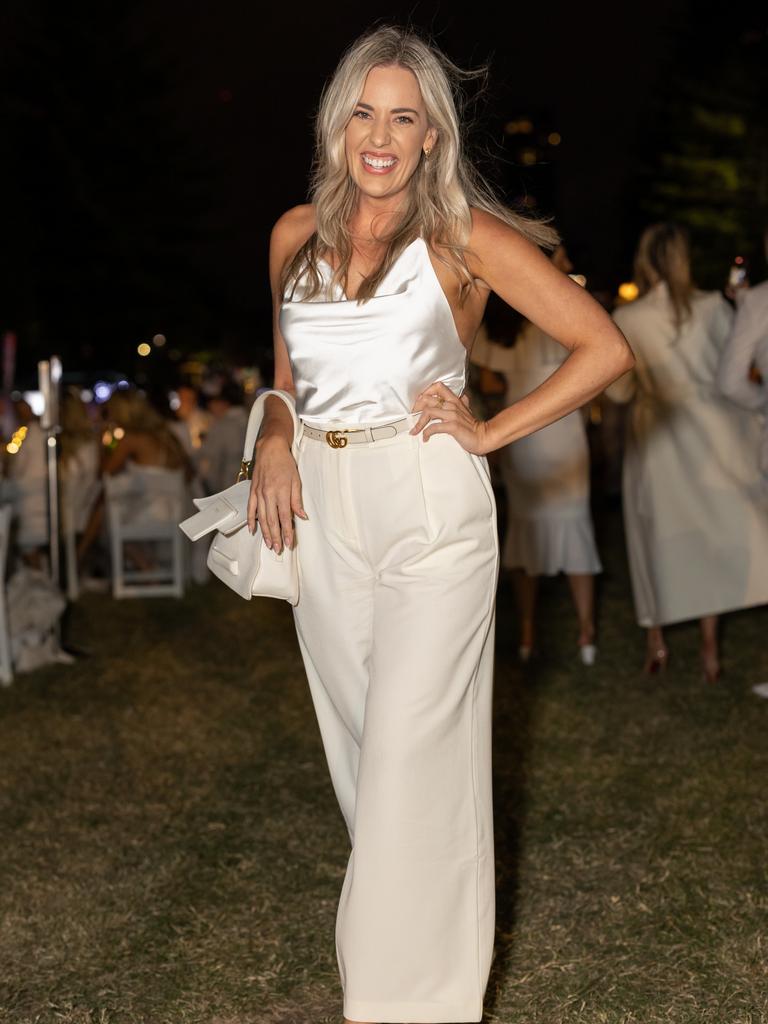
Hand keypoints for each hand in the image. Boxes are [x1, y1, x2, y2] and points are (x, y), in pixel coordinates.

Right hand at [247, 435, 307, 552]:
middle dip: (276, 537)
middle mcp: (268, 494)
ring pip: (261, 518)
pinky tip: (253, 530)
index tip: (289, 543)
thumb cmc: (285, 463)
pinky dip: (251, 521)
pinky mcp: (252, 491)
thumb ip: (297, 500)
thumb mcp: (296, 481)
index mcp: (281, 492)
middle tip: (279, 549)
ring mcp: (259, 493)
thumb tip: (301, 516)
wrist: (270, 449)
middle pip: (272, 521)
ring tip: (269, 544)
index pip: (284, 517)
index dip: (287, 532)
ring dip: (265, 533)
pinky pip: (251, 509)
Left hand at [410, 381, 491, 453]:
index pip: (437, 386)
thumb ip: (463, 403)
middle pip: (428, 399)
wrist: (484, 437)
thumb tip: (463, 397)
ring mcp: (452, 415)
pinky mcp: (452, 426)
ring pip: (428, 412)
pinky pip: (434, 427)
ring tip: (415, 431)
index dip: (425, 392)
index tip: (419, 404)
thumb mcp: (468, 411)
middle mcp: (452, 405)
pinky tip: (425, 438)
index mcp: (455, 400)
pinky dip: (426, 433)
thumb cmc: (473, 427)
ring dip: (418, 423)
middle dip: (416, 408)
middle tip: (412, 417)